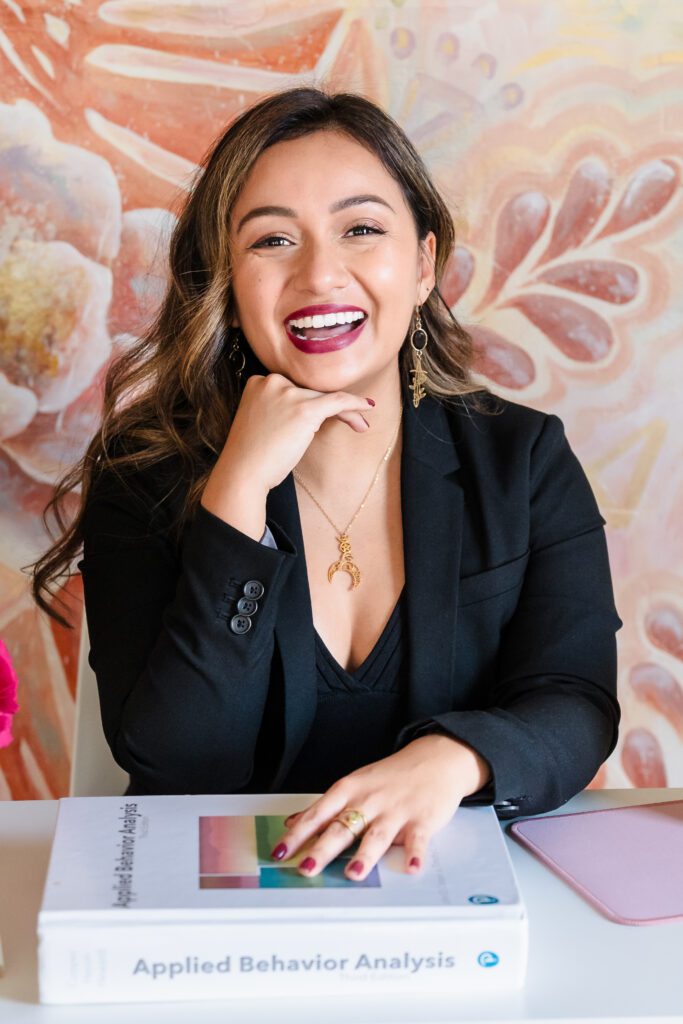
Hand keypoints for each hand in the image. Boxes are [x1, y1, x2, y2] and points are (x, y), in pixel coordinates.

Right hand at [204, 373, 373, 497]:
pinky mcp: (303, 409)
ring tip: (360, 425)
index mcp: (259, 382)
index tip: (330, 413)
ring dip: (347, 411)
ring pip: (326, 397)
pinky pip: (337, 401)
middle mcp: (272, 381)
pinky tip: (368, 406)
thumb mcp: (262, 421)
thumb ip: (281, 409)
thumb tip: (314, 412)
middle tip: (355, 421)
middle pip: (312, 391)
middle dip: (332, 407)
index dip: (315, 400)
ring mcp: (288, 394)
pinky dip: (355, 403)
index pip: (295, 387)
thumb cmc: (251, 455)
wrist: (242, 473)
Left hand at [269, 734, 491, 881]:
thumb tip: (293, 822)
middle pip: (343, 827)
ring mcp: (396, 810)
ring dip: (365, 855)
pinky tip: (411, 868)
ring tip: (353, 874)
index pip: (318, 814)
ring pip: (377, 835)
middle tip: (307, 869)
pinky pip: (417, 839)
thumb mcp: (354, 784)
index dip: (298, 834)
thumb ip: (326, 807)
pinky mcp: (421, 819)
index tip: (280, 851)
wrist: (435, 759)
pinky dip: (415, 854)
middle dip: (324, 848)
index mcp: (350, 790)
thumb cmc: (391, 776)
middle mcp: (369, 801)